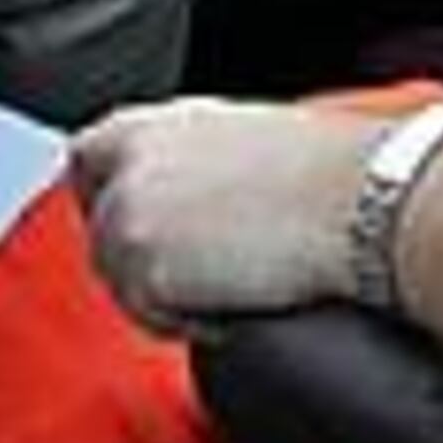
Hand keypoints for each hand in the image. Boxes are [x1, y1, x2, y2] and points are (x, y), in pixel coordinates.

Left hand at [70, 98, 364, 335]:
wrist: (355, 199)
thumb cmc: (326, 168)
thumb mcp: (244, 138)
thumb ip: (189, 159)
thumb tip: (182, 196)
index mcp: (157, 124)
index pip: (87, 156)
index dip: (107, 193)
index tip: (137, 220)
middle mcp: (133, 166)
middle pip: (102, 229)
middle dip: (141, 256)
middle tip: (196, 270)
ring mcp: (131, 219)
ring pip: (120, 278)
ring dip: (164, 290)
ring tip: (231, 280)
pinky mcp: (145, 271)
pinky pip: (149, 314)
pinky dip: (187, 319)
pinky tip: (234, 299)